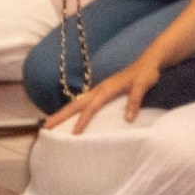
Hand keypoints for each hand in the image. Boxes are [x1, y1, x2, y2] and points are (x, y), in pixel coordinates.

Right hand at [44, 55, 160, 134]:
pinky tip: (71, 117)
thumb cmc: (147, 73)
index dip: (83, 120)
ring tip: (50, 123)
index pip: (92, 107)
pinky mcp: (103, 91)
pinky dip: (73, 110)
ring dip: (64, 113)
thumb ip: (135, 100)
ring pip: (77, 102)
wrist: (149, 60)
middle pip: (76, 104)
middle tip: (45, 126)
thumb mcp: (143, 85)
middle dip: (60, 115)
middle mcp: (100, 89)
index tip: (74, 133)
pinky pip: (84, 102)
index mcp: (107, 89)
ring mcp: (100, 89)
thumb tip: (128, 119)